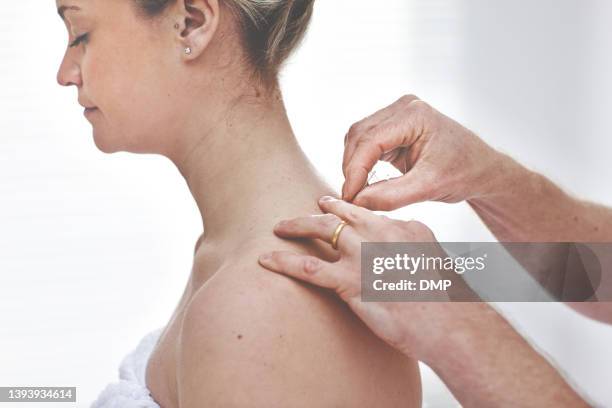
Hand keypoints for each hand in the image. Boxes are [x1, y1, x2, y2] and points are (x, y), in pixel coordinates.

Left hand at [258, 196, 478, 361]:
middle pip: (339, 213)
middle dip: (317, 210)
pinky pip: (308, 268)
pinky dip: (283, 262)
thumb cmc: (444, 297)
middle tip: (301, 212)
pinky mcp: (350, 281)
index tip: (329, 204)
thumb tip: (396, 240)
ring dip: (295, 226)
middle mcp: (379, 232)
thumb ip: (409, 244)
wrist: (449, 322)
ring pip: (320, 230)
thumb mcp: (431, 258)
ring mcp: (363, 254)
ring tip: (278, 228)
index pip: (365, 211)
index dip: (344, 207)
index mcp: (401, 225)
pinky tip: (267, 260)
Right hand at [342, 94, 509, 210]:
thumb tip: (357, 202)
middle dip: (352, 168)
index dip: (355, 170)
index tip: (348, 197)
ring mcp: (397, 115)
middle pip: (359, 135)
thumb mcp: (429, 187)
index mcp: (415, 114)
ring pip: (358, 138)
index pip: (371, 140)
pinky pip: (366, 143)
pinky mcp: (393, 128)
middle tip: (350, 198)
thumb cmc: (464, 172)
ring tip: (357, 192)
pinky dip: (361, 163)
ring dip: (353, 165)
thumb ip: (391, 195)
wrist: (481, 169)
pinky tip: (363, 183)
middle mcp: (403, 108)